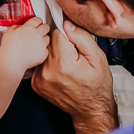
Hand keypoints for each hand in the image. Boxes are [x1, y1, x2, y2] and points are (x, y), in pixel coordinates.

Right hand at [0, 17, 50, 74]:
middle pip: (46, 27)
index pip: (38, 19)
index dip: (37, 21)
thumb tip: (20, 26)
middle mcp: (37, 34)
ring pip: (48, 38)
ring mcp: (42, 44)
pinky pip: (46, 49)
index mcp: (28, 28)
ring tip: (35, 42)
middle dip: (42, 28)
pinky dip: (42, 49)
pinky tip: (35, 51)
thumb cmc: (8, 48)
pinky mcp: (44, 53)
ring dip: (43, 39)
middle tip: (38, 32)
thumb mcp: (8, 32)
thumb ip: (16, 26)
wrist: (11, 62)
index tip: (36, 24)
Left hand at [33, 19, 117, 133]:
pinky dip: (48, 64)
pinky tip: (59, 72)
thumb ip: (81, 38)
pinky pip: (40, 64)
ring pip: (43, 52)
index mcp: (64, 63)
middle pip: (48, 42)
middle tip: (72, 56)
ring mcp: (40, 79)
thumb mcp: (97, 58)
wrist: (90, 109)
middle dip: (60, 44)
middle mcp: (48, 71)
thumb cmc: (97, 84)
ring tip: (66, 65)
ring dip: (53, 54)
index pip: (57, 33)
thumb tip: (66, 24)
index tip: (75, 44)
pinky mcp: (36, 84)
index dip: (67, 35)